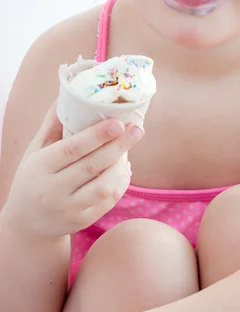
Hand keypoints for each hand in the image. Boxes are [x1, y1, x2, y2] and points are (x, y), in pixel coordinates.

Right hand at [1, 102, 142, 239]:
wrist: (25, 224)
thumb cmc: (33, 177)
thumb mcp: (36, 150)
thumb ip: (53, 124)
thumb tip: (69, 92)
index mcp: (41, 167)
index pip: (73, 149)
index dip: (97, 135)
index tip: (119, 122)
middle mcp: (52, 191)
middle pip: (92, 166)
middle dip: (119, 146)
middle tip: (137, 129)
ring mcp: (68, 210)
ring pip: (104, 187)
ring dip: (121, 166)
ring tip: (128, 150)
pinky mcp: (81, 222)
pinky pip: (108, 201)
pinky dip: (120, 183)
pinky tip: (124, 168)